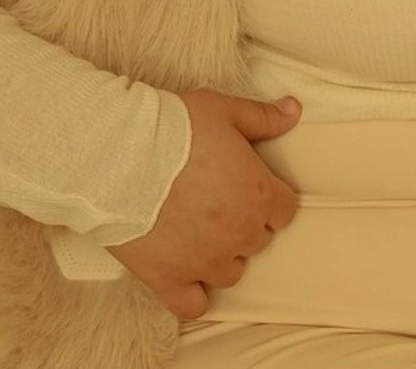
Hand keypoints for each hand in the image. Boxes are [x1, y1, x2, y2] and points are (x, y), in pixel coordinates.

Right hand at [105, 89, 301, 318]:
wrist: (122, 154)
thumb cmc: (175, 128)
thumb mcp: (223, 110)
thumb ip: (262, 116)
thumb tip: (293, 110)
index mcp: (258, 194)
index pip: (285, 211)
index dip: (269, 198)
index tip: (249, 186)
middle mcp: (238, 234)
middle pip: (258, 240)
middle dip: (244, 223)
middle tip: (217, 201)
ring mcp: (205, 261)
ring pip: (230, 272)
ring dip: (221, 255)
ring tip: (198, 231)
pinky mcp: (170, 279)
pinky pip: (193, 305)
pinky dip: (193, 294)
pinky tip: (185, 275)